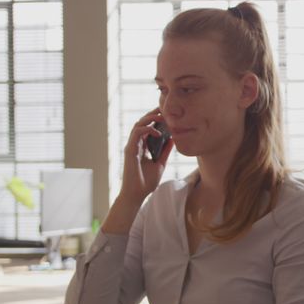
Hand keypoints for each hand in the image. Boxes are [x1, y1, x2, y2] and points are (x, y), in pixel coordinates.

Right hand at [100, 109, 174, 233]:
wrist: (136, 194)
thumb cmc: (146, 182)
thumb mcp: (160, 164)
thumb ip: (165, 151)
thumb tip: (173, 139)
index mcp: (142, 146)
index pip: (148, 127)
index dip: (156, 119)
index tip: (168, 114)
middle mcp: (136, 144)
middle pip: (142, 122)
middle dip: (153, 113)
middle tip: (165, 109)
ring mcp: (132, 146)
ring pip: (138, 124)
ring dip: (150, 118)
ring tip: (162, 117)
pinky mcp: (130, 150)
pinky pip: (137, 133)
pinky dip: (147, 129)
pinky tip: (158, 132)